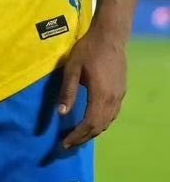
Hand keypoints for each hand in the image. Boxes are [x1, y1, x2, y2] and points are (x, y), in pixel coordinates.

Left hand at [58, 24, 126, 148]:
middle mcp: (113, 100)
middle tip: (68, 144)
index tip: (64, 143)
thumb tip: (60, 113)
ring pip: (107, 122)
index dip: (77, 136)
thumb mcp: (72, 68)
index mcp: (101, 96)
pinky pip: (111, 115)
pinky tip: (92, 123)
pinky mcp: (121, 92)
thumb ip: (67, 91)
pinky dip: (101, 123)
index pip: (89, 124)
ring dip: (92, 132)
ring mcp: (120, 97)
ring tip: (78, 137)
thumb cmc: (88, 50)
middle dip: (83, 138)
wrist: (110, 37)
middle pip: (99, 127)